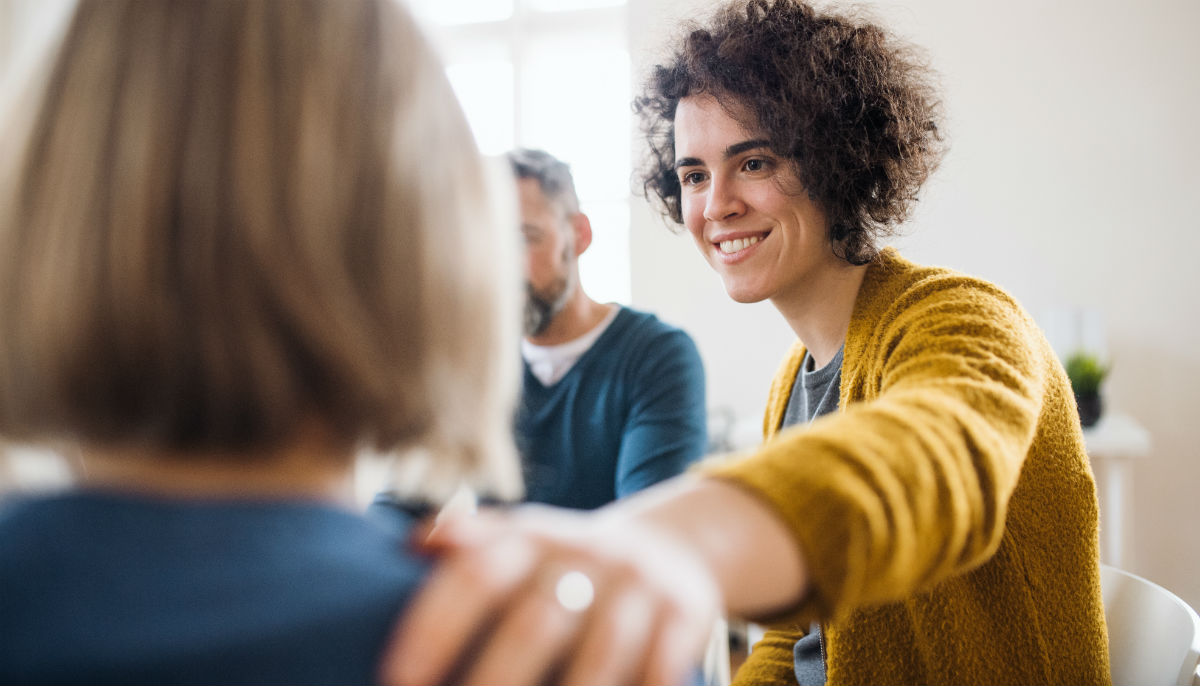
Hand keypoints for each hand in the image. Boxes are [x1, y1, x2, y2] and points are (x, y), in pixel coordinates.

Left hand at [379, 503, 721, 685]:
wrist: (669, 548)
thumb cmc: (567, 564)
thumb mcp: (522, 541)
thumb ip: (471, 544)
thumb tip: (410, 546)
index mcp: (531, 537)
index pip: (474, 575)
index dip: (433, 628)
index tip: (396, 679)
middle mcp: (585, 554)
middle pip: (534, 622)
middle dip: (492, 682)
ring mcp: (638, 585)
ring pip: (600, 656)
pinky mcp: (685, 614)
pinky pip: (660, 671)